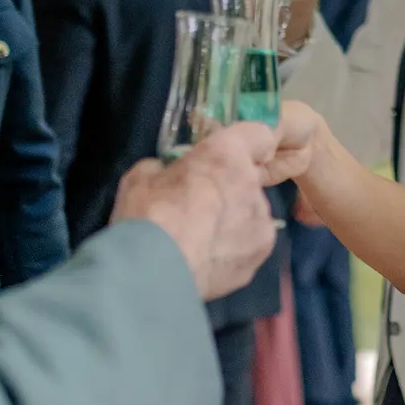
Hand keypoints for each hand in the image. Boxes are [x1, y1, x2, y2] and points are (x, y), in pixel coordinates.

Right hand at [111, 123, 279, 300]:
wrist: (155, 271)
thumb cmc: (147, 215)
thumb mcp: (142, 176)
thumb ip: (166, 168)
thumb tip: (168, 174)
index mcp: (227, 154)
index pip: (258, 133)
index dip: (246, 144)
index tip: (229, 158)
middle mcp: (253, 183)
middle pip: (249, 179)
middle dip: (230, 188)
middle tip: (201, 205)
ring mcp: (262, 221)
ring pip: (252, 212)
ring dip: (234, 220)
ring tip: (203, 241)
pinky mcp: (260, 255)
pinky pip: (251, 243)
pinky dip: (236, 249)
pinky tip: (210, 260)